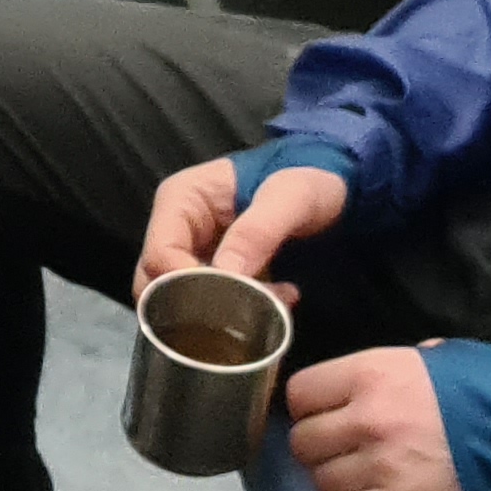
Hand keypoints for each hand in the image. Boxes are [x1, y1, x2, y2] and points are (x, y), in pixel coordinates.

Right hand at [137, 155, 345, 295]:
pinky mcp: (212, 272)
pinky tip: (279, 301)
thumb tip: (226, 275)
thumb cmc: (307, 176)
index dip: (183, 286)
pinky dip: (241, 312)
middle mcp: (177, 227)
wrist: (331, 183)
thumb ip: (257, 231)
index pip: (159, 254)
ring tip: (274, 303)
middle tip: (252, 310)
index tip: (227, 303)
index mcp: (181, 199)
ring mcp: (193, 252)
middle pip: (158, 284)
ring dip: (224, 313)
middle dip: (200, 307)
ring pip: (181, 300)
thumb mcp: (290, 196)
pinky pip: (209, 304)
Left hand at [285, 346, 459, 490]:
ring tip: (359, 473)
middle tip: (339, 446)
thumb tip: (369, 380)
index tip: (320, 410)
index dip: (307, 404)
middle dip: (317, 444)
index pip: (300, 393)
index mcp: (372, 374)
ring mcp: (381, 466)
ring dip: (335, 478)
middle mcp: (367, 419)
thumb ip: (392, 368)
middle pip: (303, 441)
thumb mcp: (438, 356)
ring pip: (321, 480)